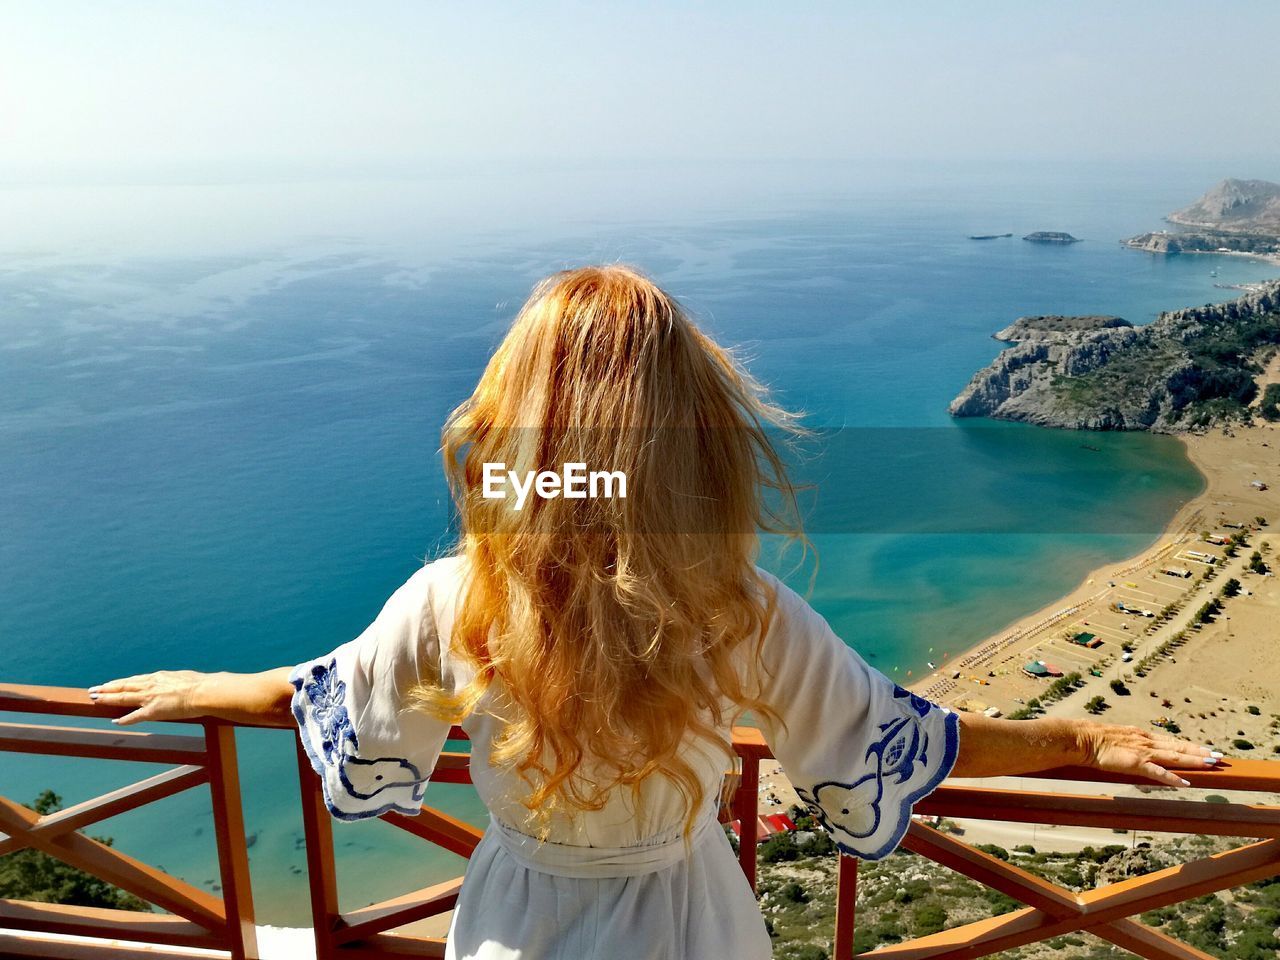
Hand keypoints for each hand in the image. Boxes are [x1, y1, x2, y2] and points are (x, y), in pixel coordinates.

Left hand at [88, 671, 209, 725]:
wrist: (205, 691)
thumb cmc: (200, 684)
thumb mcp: (183, 678)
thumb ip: (175, 682)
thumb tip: (178, 682)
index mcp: (158, 677)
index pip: (134, 680)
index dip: (120, 682)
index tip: (109, 684)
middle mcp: (151, 685)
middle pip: (123, 686)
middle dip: (106, 688)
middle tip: (93, 690)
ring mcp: (151, 698)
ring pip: (124, 697)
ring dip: (107, 699)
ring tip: (94, 699)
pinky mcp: (154, 711)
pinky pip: (135, 716)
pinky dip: (124, 719)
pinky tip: (114, 721)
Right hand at [1076, 720, 1222, 787]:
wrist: (1082, 739)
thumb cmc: (1094, 739)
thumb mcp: (1116, 739)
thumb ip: (1128, 743)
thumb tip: (1132, 749)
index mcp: (1142, 736)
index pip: (1171, 740)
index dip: (1189, 745)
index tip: (1205, 748)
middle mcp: (1146, 741)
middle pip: (1178, 747)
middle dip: (1200, 751)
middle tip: (1219, 755)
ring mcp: (1143, 752)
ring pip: (1174, 757)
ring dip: (1194, 760)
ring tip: (1212, 763)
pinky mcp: (1136, 763)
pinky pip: (1158, 772)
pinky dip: (1173, 778)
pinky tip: (1186, 783)